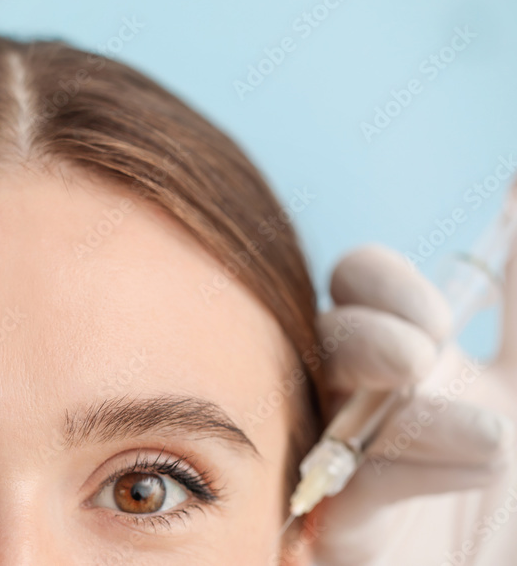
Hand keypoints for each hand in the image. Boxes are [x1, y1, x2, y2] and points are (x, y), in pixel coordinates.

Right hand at [309, 243, 516, 565]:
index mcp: (424, 357)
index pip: (355, 287)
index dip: (375, 284)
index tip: (438, 317)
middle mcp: (376, 402)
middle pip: (324, 337)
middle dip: (364, 335)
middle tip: (424, 357)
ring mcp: (354, 468)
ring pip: (328, 411)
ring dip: (403, 413)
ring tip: (495, 438)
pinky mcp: (346, 536)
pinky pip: (353, 492)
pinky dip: (410, 471)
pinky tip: (478, 465)